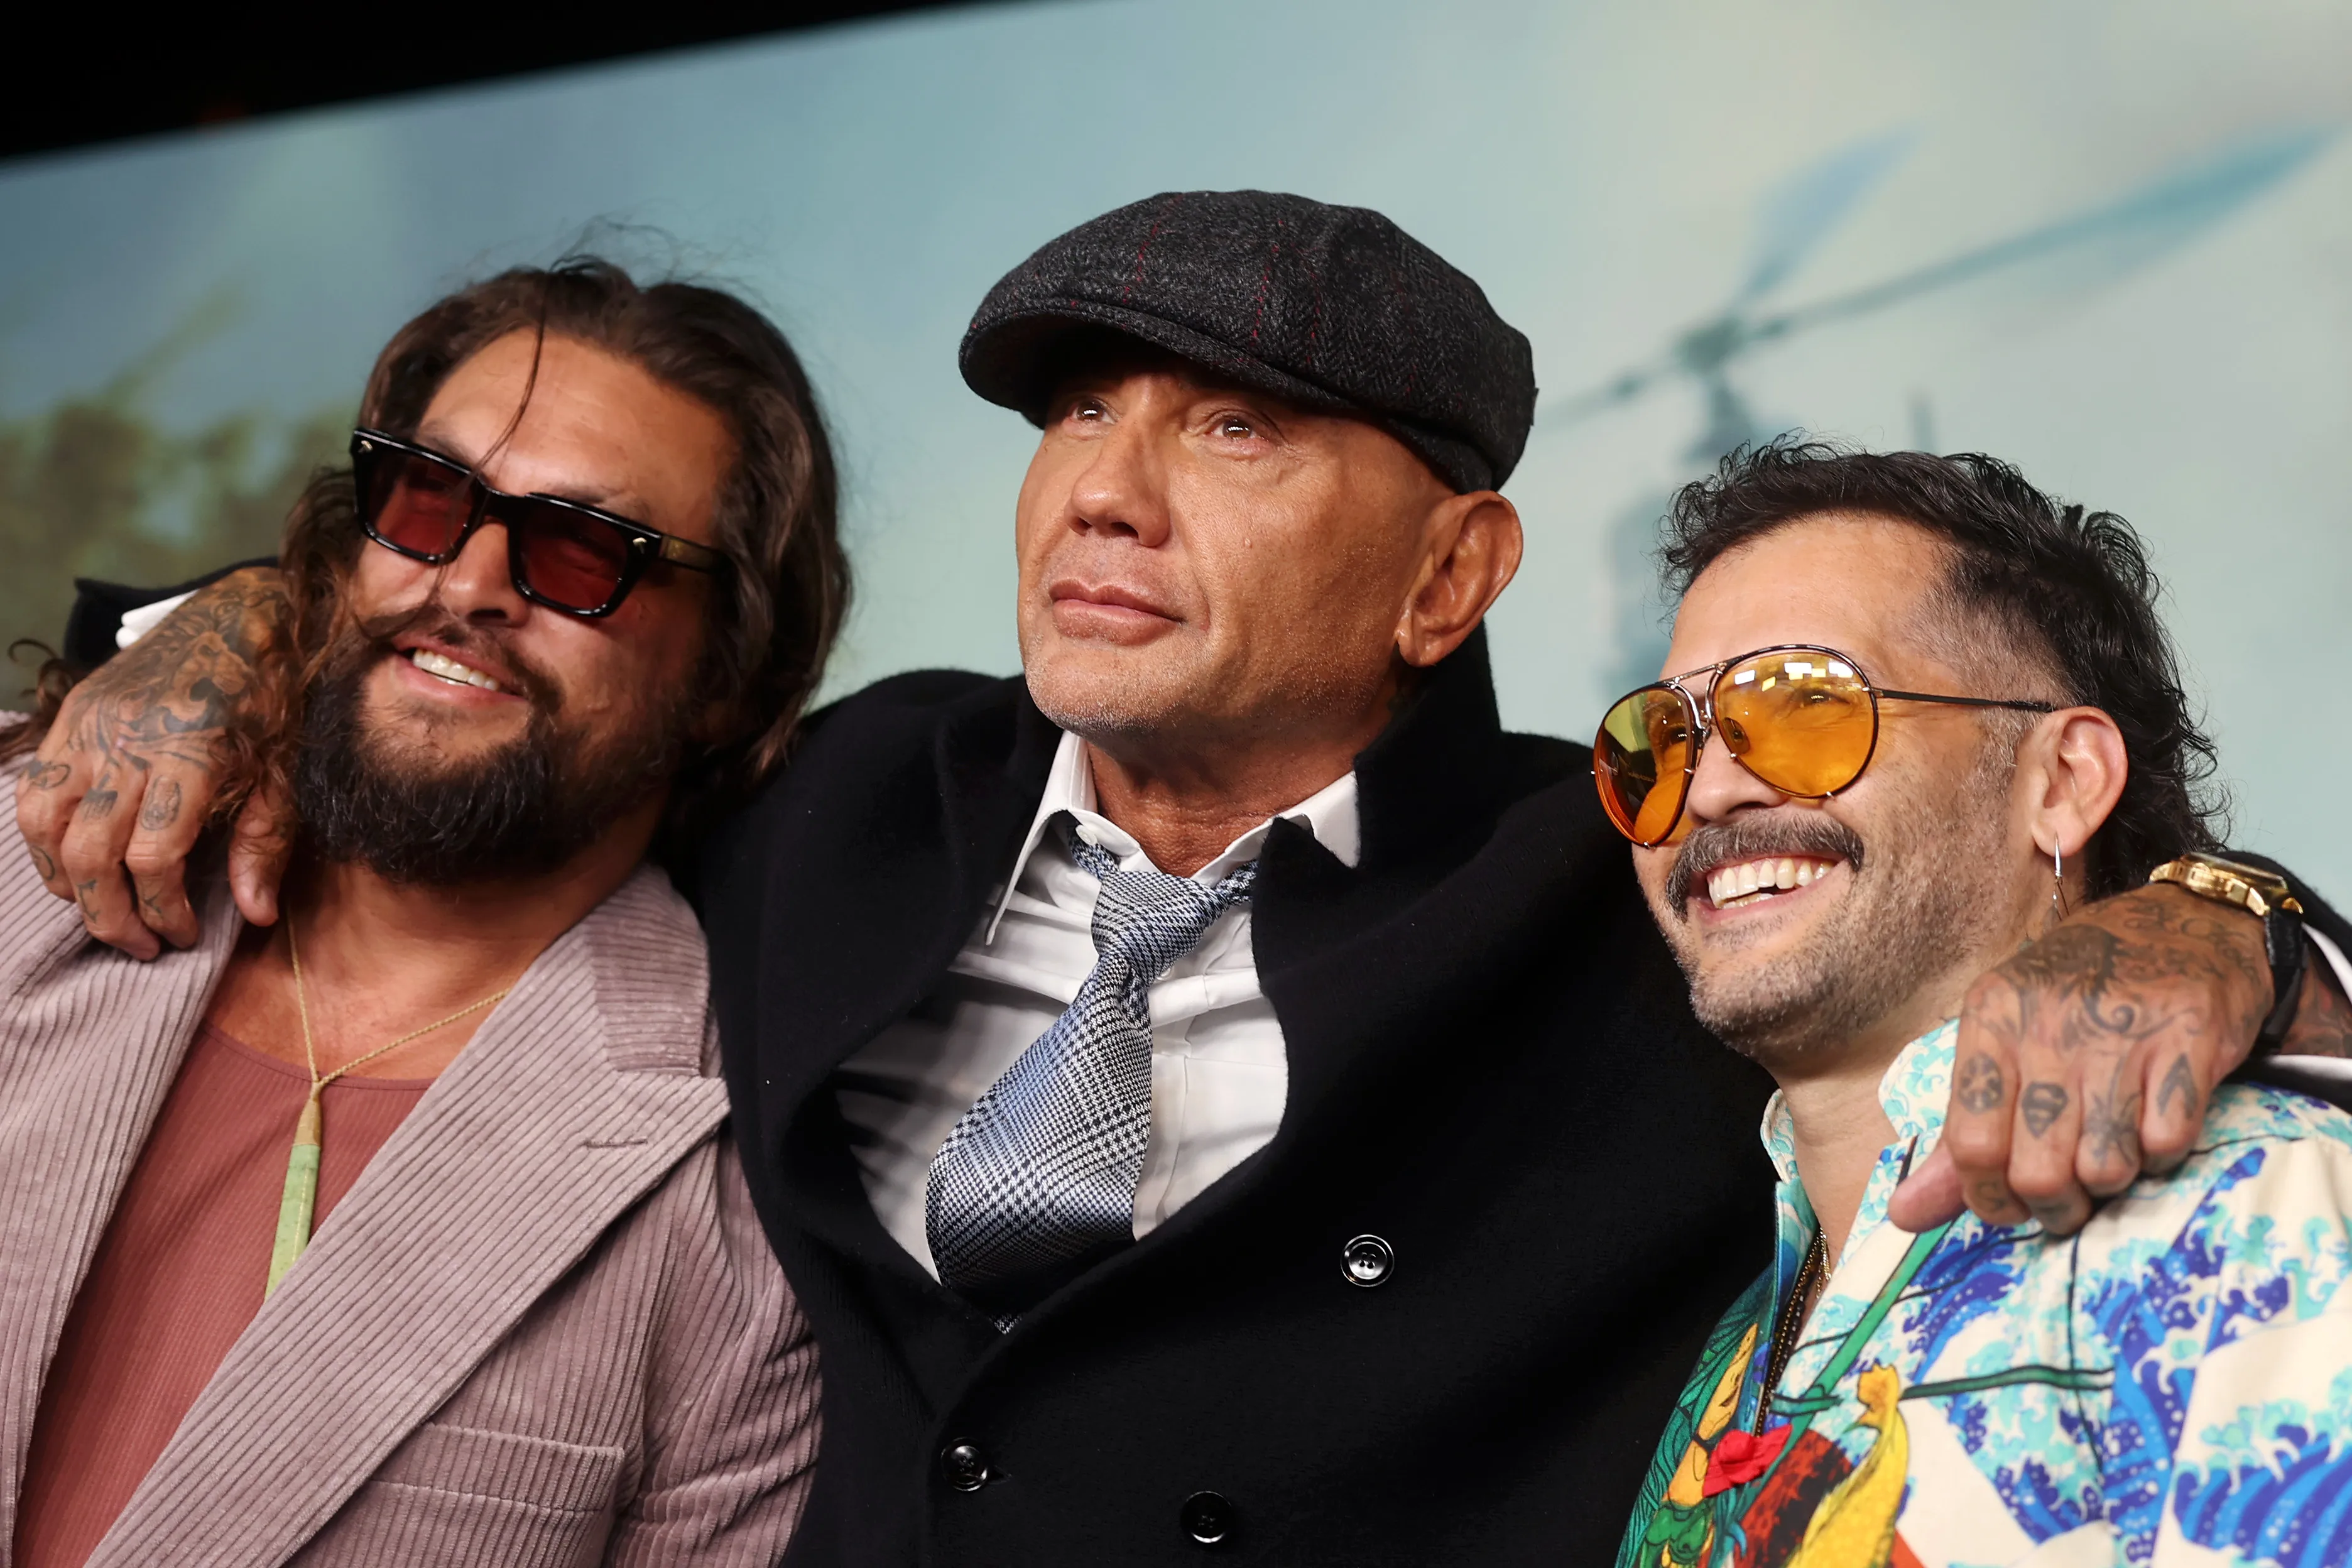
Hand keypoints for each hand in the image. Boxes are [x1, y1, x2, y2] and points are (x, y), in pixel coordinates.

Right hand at [16, 568, 295, 957]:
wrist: (237, 616)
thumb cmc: (270, 698)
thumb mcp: (285, 769)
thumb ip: (264, 842)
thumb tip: (255, 915)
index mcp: (189, 757)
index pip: (152, 857)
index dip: (163, 909)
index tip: (183, 935)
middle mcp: (126, 744)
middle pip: (91, 853)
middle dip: (110, 914)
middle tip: (138, 946)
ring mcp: (89, 728)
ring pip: (47, 826)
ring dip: (67, 882)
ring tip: (103, 911)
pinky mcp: (69, 716)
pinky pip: (33, 790)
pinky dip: (43, 839)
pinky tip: (72, 864)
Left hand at [1889, 882, 2270, 1235]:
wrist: (2184, 923)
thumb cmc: (2081, 992)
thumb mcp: (2006, 1041)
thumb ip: (1958, 1135)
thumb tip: (1903, 1217)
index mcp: (1990, 1018)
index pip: (1968, 1143)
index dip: (1988, 1197)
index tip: (2010, 1203)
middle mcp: (2048, 1024)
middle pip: (2037, 1169)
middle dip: (2054, 1205)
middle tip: (2068, 1198)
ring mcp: (2121, 1031)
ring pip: (2104, 1166)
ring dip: (2111, 1182)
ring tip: (2112, 1154)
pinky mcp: (2190, 1038)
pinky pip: (2168, 1142)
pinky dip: (2164, 1153)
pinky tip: (2156, 1125)